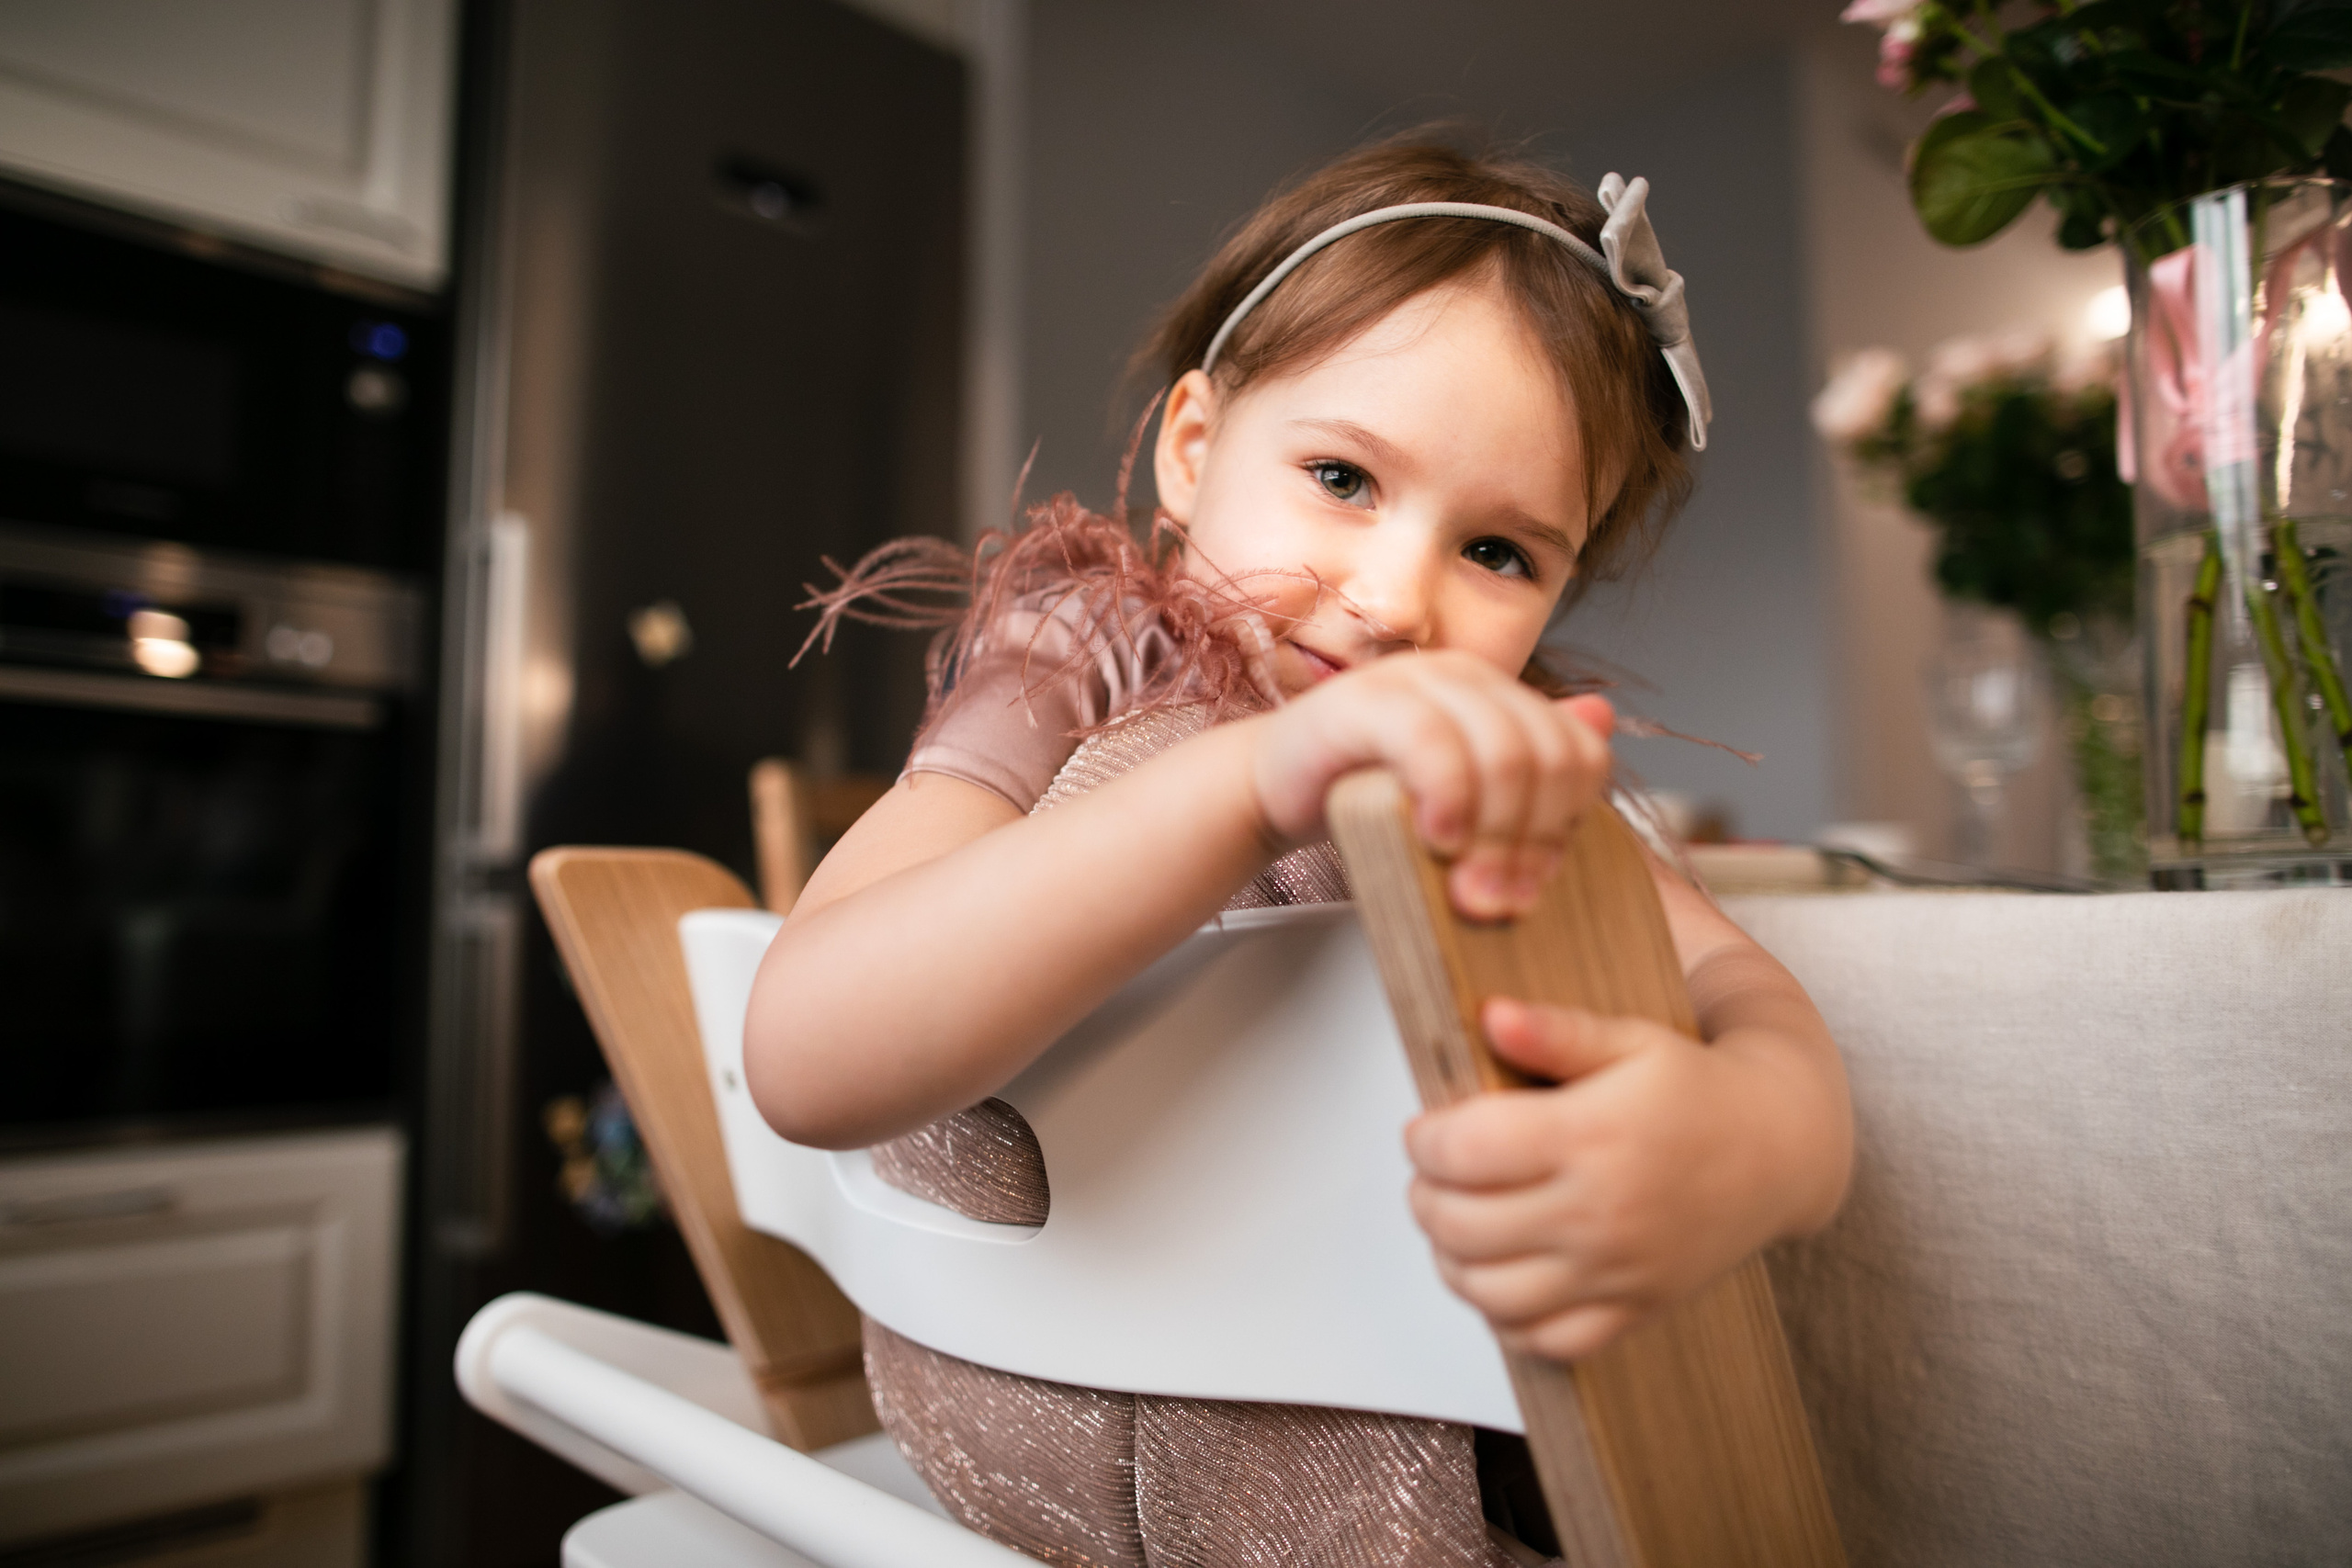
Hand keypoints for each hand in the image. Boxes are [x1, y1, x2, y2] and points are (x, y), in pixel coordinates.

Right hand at [1248, 650, 1613, 919]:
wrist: (1274, 786)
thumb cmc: (1364, 795)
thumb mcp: (1460, 796)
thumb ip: (1525, 768)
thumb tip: (1602, 718)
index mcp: (1497, 694)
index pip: (1578, 753)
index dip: (1568, 826)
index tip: (1533, 885)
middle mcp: (1464, 676)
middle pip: (1546, 758)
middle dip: (1532, 842)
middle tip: (1500, 900)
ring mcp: (1414, 681)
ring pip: (1501, 753)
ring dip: (1493, 835)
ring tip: (1467, 885)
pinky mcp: (1362, 701)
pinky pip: (1431, 744)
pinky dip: (1445, 800)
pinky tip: (1434, 840)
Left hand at [1403, 997, 1807, 1360]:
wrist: (1780, 1149)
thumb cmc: (1699, 1090)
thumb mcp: (1631, 1039)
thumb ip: (1556, 1030)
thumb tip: (1491, 1017)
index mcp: (1593, 1137)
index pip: (1465, 1151)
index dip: (1424, 1140)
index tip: (1425, 1130)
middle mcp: (1601, 1212)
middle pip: (1462, 1224)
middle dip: (1426, 1195)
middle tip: (1433, 1174)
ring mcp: (1616, 1270)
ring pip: (1490, 1292)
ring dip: (1451, 1259)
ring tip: (1456, 1221)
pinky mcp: (1632, 1310)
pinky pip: (1542, 1341)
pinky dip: (1503, 1318)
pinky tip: (1501, 1273)